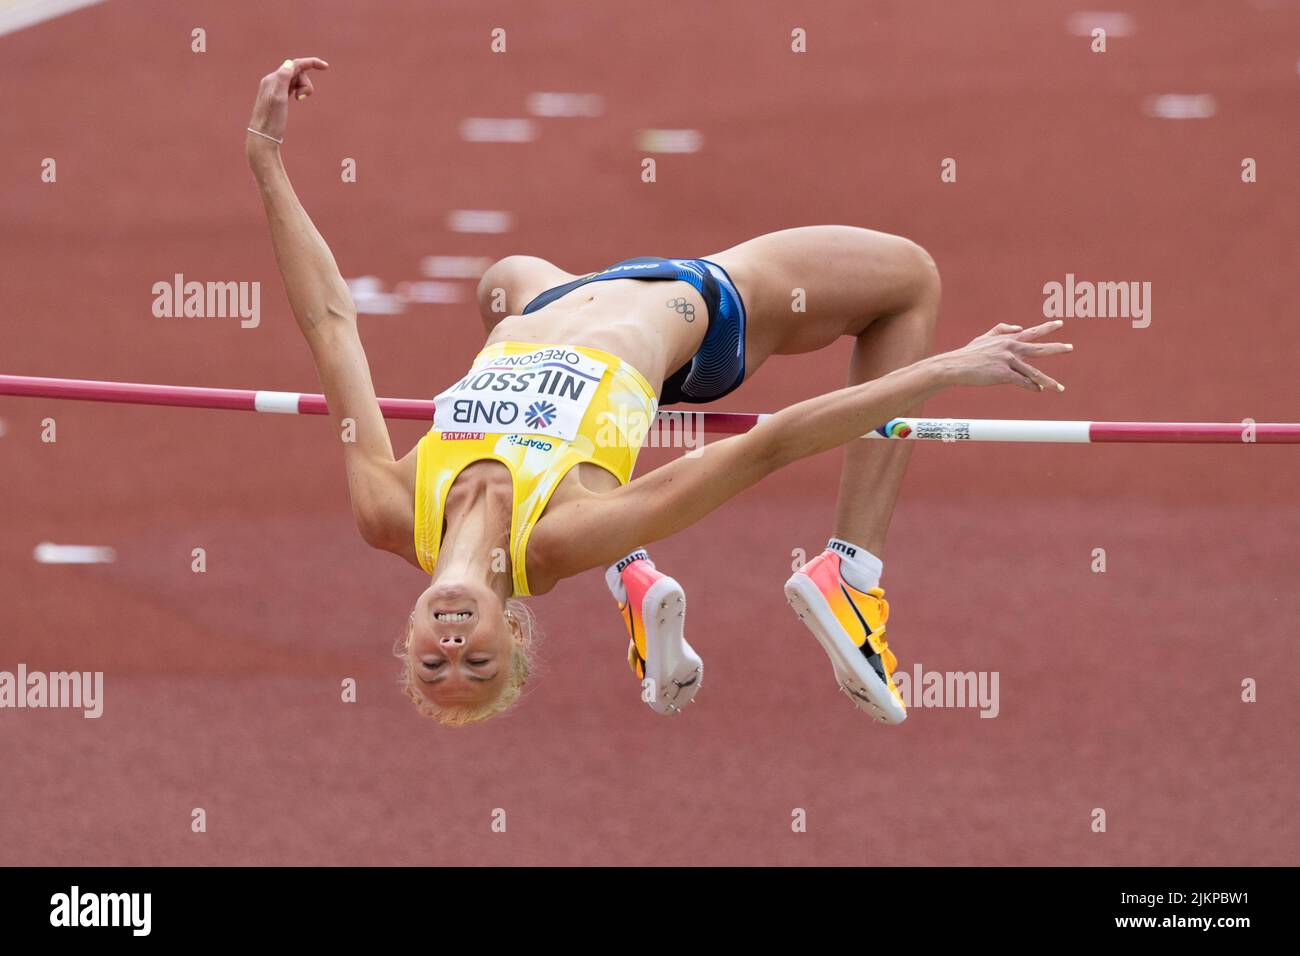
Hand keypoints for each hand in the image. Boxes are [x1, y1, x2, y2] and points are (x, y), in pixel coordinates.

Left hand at [245, 57, 328, 155]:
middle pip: (297, 72)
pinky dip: (299, 90)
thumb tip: (290, 63)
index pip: (294, 64)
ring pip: (295, 80)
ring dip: (303, 88)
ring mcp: (275, 89)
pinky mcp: (278, 97)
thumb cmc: (271, 120)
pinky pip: (292, 86)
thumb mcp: (278, 98)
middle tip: (302, 98)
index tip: (326, 66)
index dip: (311, 63)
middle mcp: (272, 81)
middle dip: (305, 83)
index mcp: (273, 79)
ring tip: (300, 100)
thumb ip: (283, 78)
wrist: (263, 137)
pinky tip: (298, 98)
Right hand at [933, 320, 1072, 391]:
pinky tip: (1039, 390)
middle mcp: (1010, 348)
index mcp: (1007, 340)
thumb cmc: (968, 354)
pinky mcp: (1002, 374)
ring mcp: (1007, 361)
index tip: (1060, 323)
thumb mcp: (984, 337)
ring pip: (1033, 372)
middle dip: (1056, 348)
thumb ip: (1001, 330)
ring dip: (1048, 381)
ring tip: (1060, 387)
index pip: (1032, 332)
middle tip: (1070, 348)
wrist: (954, 366)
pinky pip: (1021, 382)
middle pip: (1038, 349)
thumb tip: (1018, 327)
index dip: (1047, 328)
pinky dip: (1031, 387)